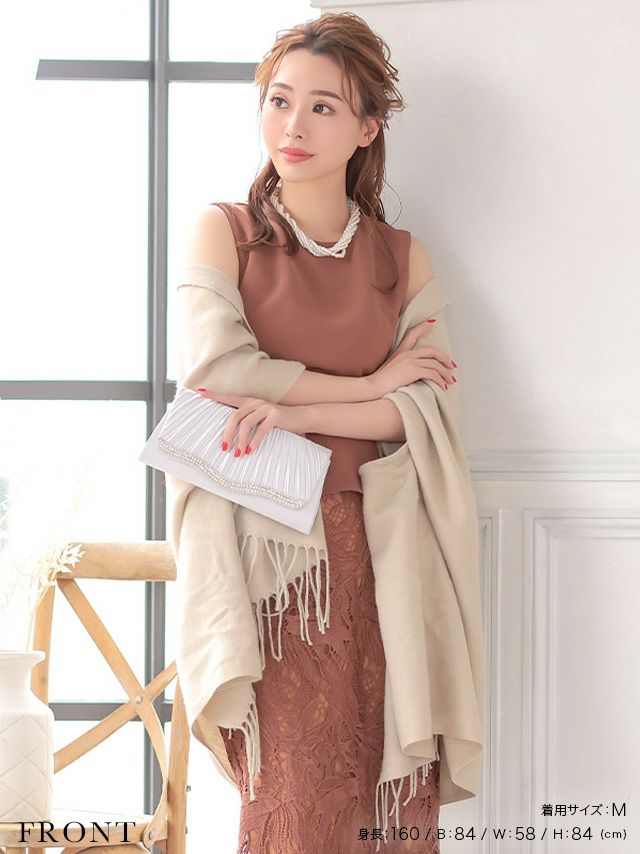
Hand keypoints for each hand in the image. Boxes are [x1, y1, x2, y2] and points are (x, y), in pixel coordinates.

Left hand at [194, 389, 309, 455]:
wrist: (302, 417)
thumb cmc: (280, 422)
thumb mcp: (262, 419)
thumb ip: (248, 423)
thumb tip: (231, 437)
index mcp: (250, 402)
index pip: (229, 398)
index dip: (215, 395)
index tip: (200, 393)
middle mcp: (256, 403)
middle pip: (234, 417)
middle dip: (227, 434)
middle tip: (224, 448)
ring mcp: (266, 408)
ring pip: (246, 424)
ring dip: (240, 440)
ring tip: (238, 453)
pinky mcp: (275, 416)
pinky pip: (261, 430)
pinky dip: (254, 442)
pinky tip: (251, 450)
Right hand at [366, 319, 456, 396]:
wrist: (372, 387)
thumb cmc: (378, 383)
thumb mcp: (389, 370)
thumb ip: (401, 367)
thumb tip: (413, 373)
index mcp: (400, 352)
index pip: (412, 334)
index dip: (423, 327)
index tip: (432, 323)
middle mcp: (406, 354)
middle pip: (432, 351)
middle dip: (445, 359)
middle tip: (452, 366)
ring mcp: (410, 361)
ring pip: (435, 364)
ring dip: (445, 374)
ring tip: (450, 381)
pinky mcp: (413, 371)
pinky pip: (433, 374)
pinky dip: (440, 380)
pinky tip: (442, 386)